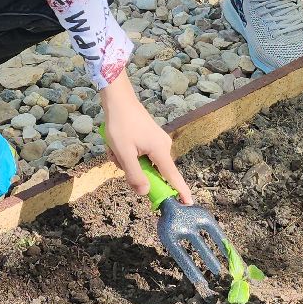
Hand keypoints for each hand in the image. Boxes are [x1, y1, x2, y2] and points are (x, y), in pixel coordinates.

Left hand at [100, 81, 193, 205]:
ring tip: (115, 149)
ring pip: (144, 163)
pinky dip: (128, 154)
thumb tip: (145, 192)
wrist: (119, 100)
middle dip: (133, 169)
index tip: (187, 204)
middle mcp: (164, 146)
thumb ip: (135, 174)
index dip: (179, 191)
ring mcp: (158, 142)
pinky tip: (117, 145)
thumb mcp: (124, 153)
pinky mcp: (151, 138)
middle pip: (153, 171)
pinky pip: (142, 154)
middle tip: (117, 157)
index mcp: (160, 150)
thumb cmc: (120, 125)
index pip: (172, 176)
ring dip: (127, 161)